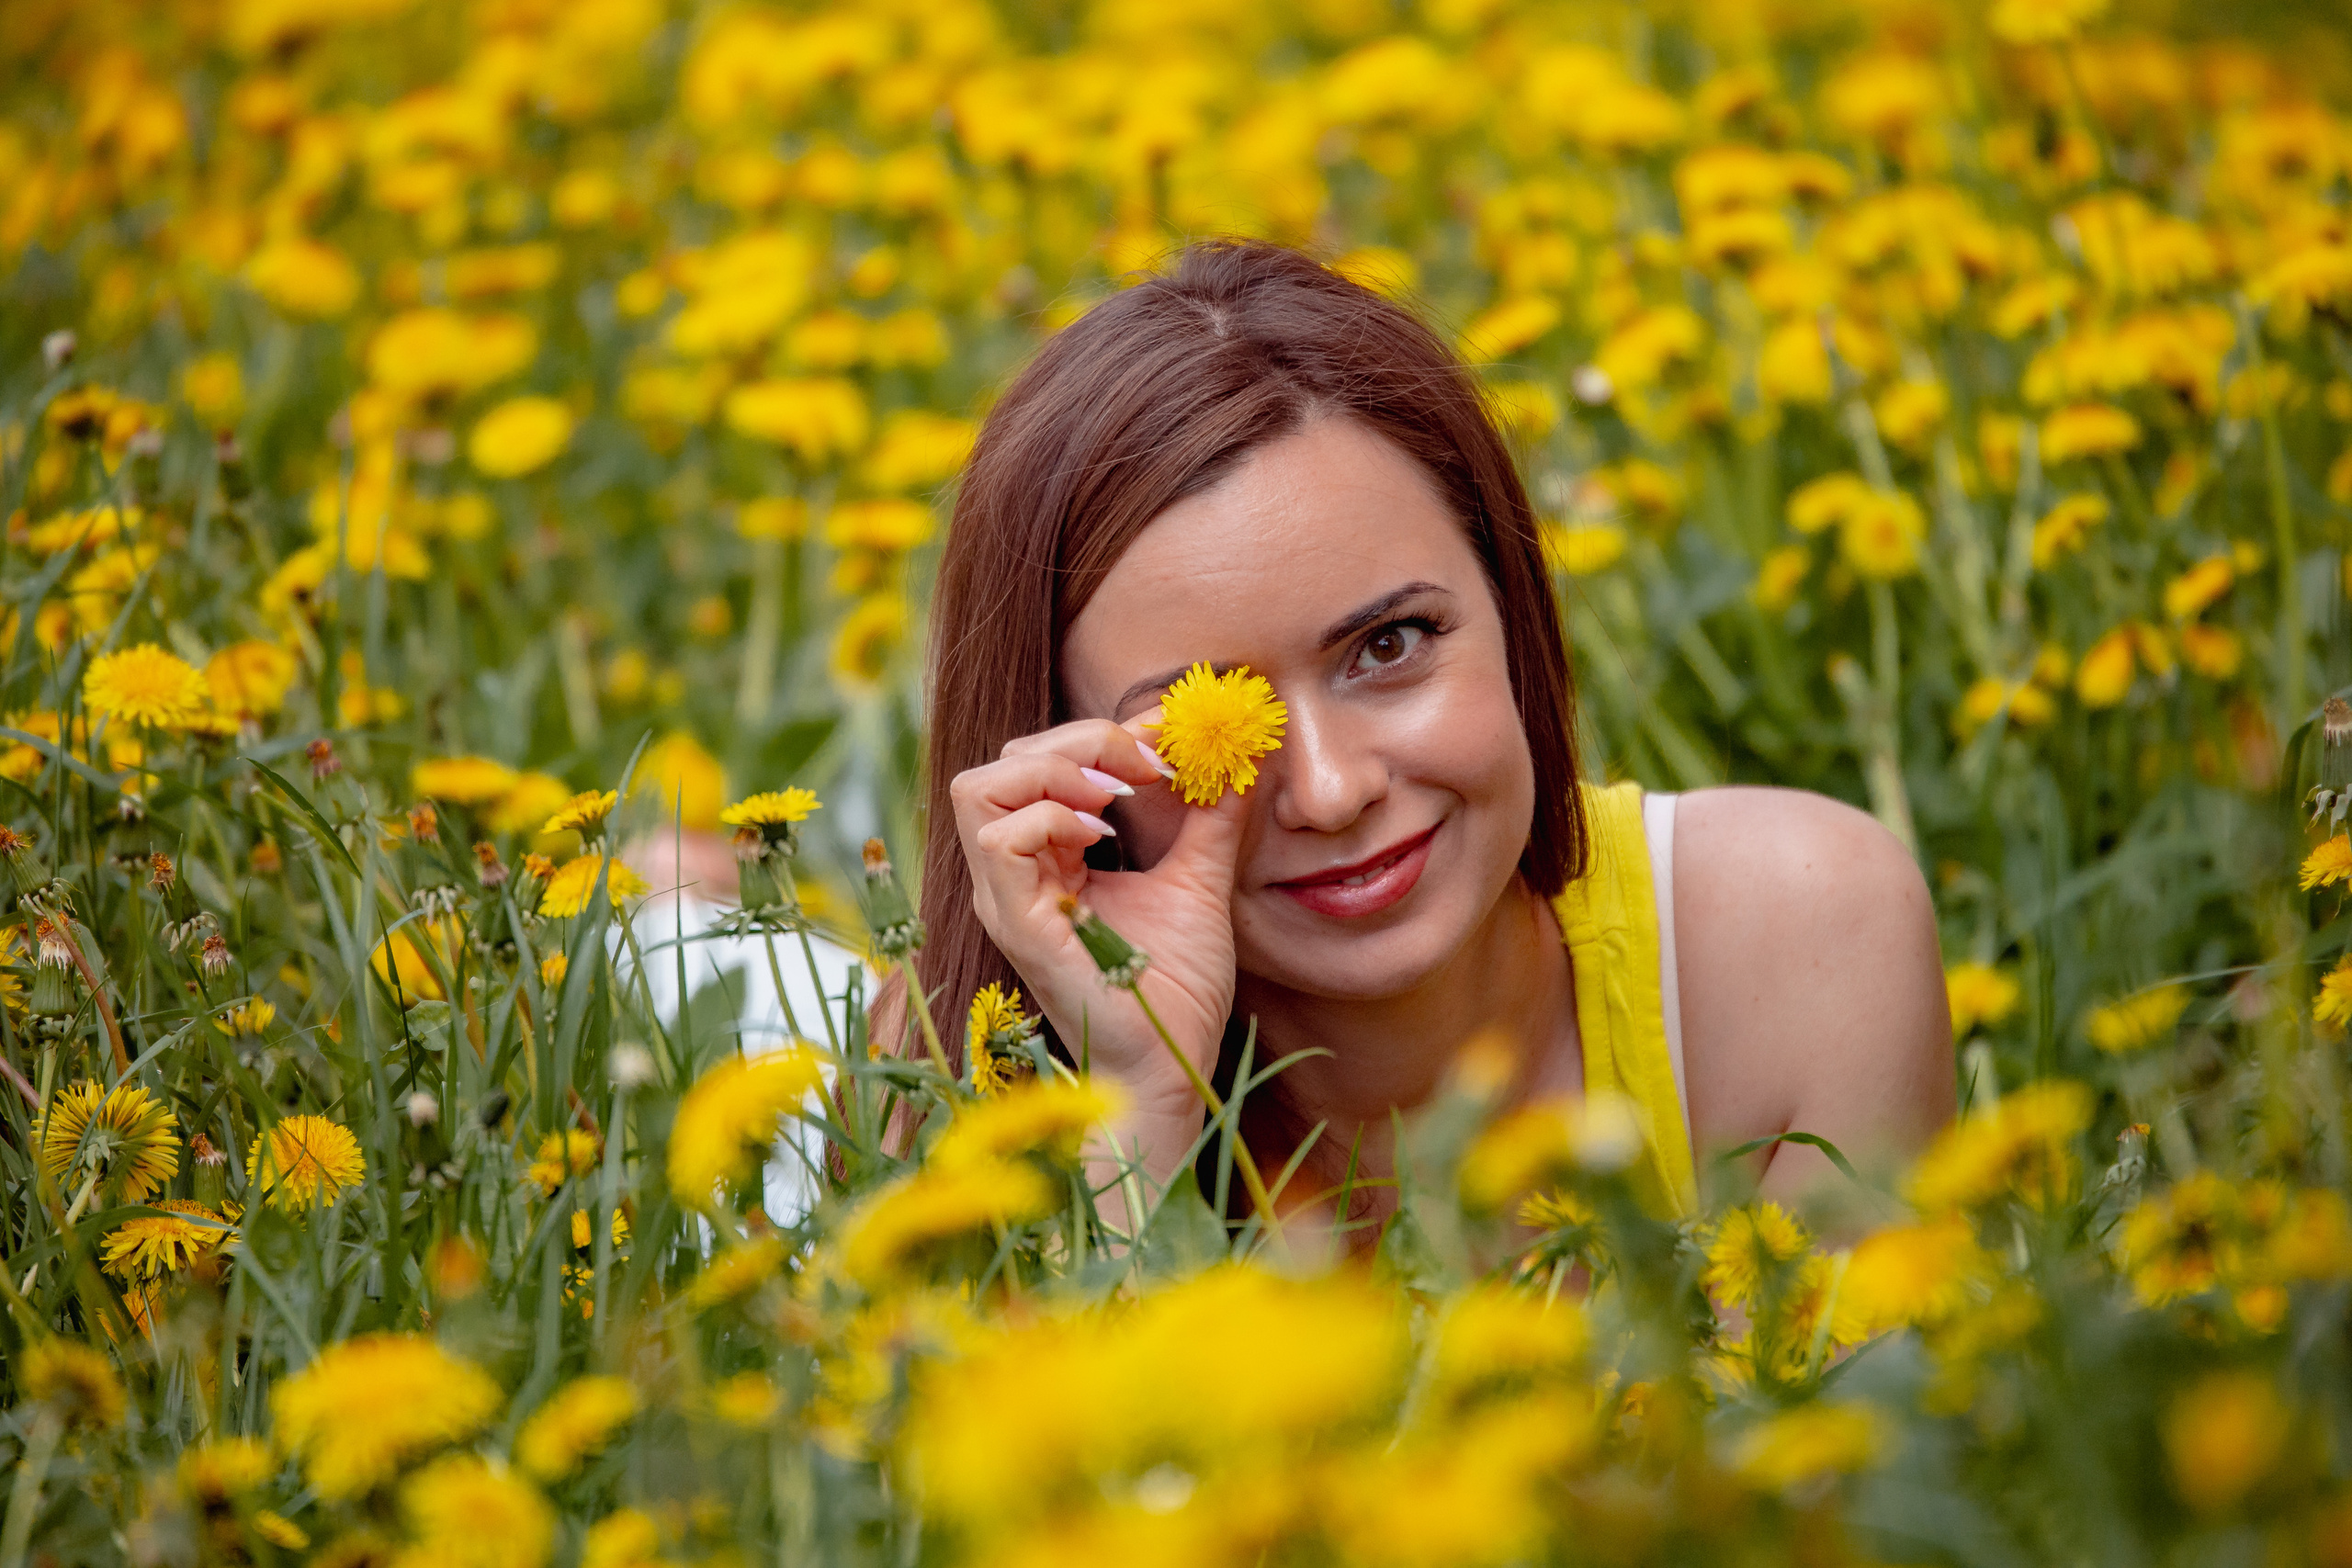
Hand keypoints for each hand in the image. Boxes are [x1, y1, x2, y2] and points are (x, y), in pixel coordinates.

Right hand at [949, 713, 1247, 1151]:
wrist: (1173, 1068)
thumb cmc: (1175, 991)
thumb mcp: (1199, 881)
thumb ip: (1211, 817)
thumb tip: (1241, 755)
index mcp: (1046, 862)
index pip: (1038, 765)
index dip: (1098, 734)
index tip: (1167, 733)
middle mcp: (1013, 877)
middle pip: (999, 763)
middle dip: (1075, 741)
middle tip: (1146, 764)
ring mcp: (1007, 900)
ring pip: (979, 788)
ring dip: (1054, 772)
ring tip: (1117, 797)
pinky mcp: (1016, 925)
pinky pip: (1000, 841)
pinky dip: (1052, 819)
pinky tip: (1105, 839)